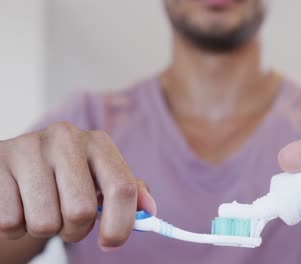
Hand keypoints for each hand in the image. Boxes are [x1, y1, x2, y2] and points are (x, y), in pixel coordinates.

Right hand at [0, 122, 155, 249]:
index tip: (110, 242)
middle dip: (76, 231)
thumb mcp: (100, 180)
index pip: (122, 188)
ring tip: (42, 209)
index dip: (121, 224)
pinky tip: (18, 204)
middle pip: (81, 211)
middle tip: (68, 222)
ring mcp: (28, 147)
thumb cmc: (67, 180)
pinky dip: (15, 226)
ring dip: (45, 229)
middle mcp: (65, 137)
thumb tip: (150, 212)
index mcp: (98, 143)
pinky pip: (10, 222)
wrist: (16, 168)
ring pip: (44, 222)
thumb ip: (130, 193)